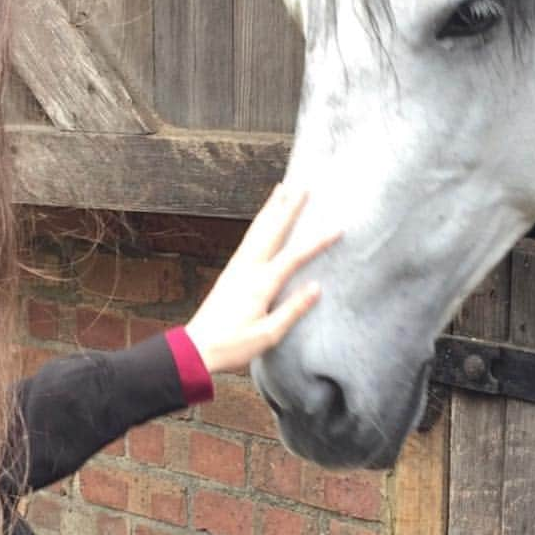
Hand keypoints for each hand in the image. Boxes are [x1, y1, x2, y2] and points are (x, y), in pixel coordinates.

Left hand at [184, 184, 340, 374]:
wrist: (196, 349)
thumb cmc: (233, 346)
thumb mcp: (268, 335)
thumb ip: (293, 310)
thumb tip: (317, 287)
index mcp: (260, 284)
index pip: (294, 257)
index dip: (317, 242)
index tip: (338, 229)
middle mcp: (247, 269)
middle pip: (272, 231)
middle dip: (289, 207)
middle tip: (303, 186)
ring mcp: (237, 267)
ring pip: (257, 230)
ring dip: (271, 208)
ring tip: (282, 188)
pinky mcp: (230, 271)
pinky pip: (249, 239)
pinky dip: (259, 223)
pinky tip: (263, 218)